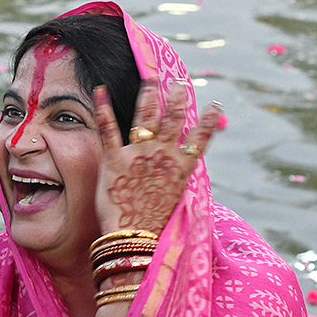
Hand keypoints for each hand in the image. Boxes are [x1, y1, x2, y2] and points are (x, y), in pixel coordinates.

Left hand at [93, 79, 223, 236]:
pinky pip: (108, 128)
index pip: (200, 138)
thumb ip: (179, 180)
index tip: (215, 105)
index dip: (208, 121)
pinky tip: (100, 89)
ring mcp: (139, 155)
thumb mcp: (176, 201)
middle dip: (176, 97)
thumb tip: (184, 171)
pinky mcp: (114, 160)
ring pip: (146, 116)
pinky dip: (103, 107)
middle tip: (178, 82)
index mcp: (181, 167)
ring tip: (151, 78)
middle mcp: (162, 155)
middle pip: (172, 118)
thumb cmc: (156, 226)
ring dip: (150, 94)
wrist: (136, 238)